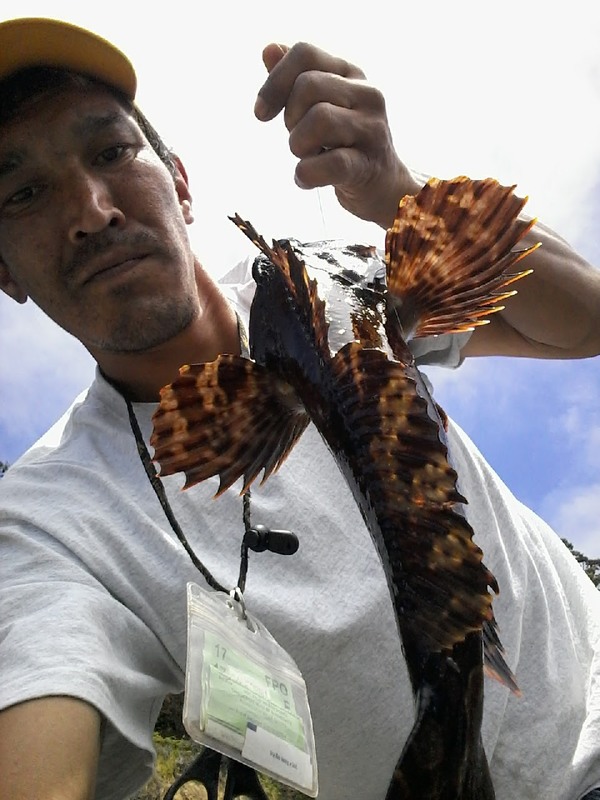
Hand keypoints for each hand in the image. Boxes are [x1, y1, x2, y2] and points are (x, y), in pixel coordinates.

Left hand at [255, 42, 419, 228]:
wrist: (382, 186)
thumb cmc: (343, 143)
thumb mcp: (320, 106)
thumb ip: (294, 79)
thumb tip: (269, 48)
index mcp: (351, 73)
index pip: (304, 53)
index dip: (274, 82)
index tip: (261, 114)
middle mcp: (368, 94)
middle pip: (308, 86)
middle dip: (290, 117)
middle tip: (299, 139)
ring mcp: (372, 129)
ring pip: (319, 120)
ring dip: (299, 146)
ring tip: (309, 157)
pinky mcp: (368, 165)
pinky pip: (329, 163)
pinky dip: (306, 174)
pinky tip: (305, 179)